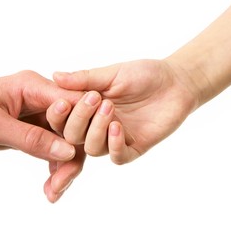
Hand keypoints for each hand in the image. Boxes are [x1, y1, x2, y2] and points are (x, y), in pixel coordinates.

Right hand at [51, 59, 198, 163]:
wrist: (175, 82)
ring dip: (97, 129)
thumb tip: (55, 76)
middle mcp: (97, 126)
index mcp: (87, 109)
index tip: (64, 100)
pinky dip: (114, 144)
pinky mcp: (134, 147)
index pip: (62, 119)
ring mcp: (115, 138)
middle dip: (79, 119)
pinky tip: (118, 127)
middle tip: (94, 98)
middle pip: (73, 137)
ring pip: (92, 148)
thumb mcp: (112, 73)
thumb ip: (85, 78)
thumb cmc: (143, 75)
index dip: (58, 114)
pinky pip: (118, 157)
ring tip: (109, 108)